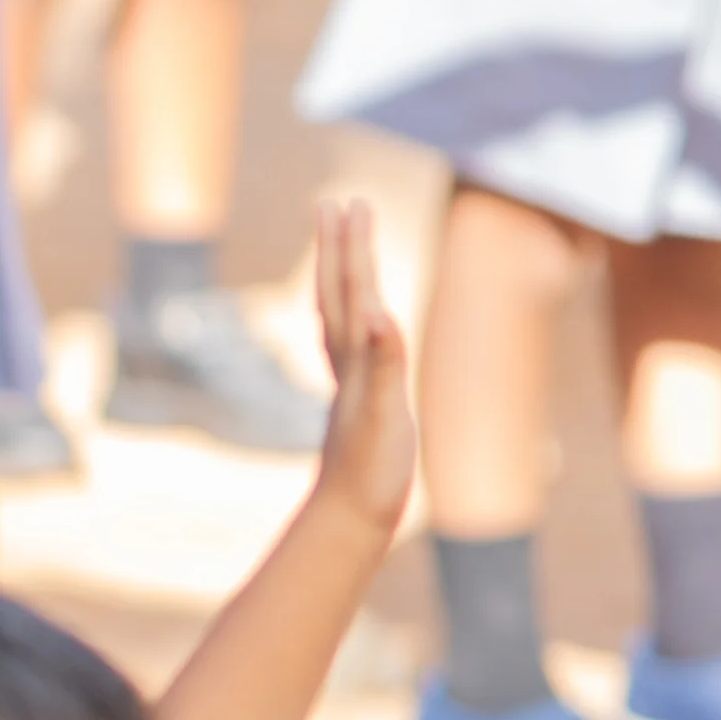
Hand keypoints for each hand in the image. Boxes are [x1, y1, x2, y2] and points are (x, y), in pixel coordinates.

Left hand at [302, 192, 412, 535]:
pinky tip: (355, 318)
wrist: (346, 517)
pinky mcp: (356, 401)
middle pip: (339, 293)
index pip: (353, 291)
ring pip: (338, 315)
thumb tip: (378, 314)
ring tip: (338, 243)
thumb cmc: (370, 470)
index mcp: (354, 360)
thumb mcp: (383, 414)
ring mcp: (348, 381)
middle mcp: (346, 364)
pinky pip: (349, 346)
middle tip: (336, 202)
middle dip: (340, 247)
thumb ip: (384, 363)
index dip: (354, 248)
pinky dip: (351, 320)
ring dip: (339, 275)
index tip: (351, 205)